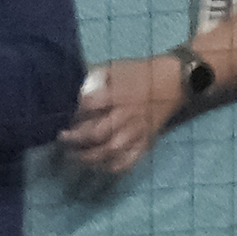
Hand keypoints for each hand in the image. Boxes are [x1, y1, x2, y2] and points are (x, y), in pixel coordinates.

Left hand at [61, 56, 182, 180]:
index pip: (90, 106)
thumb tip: (73, 89)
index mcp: (118, 94)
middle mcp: (127, 115)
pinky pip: (129, 161)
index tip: (66, 117)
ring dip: (90, 157)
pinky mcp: (146, 142)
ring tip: (75, 157)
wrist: (173, 81)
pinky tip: (99, 167)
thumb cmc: (140, 73)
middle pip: (98, 133)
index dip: (75, 114)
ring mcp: (137, 131)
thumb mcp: (116, 68)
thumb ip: (95, 78)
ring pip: (111, 151)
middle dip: (77, 140)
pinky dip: (112, 167)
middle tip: (64, 140)